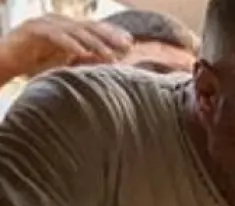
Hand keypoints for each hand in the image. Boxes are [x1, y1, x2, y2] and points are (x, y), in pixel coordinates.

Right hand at [0, 15, 131, 79]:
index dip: (112, 33)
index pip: (93, 28)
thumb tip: (109, 62)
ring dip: (93, 42)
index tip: (131, 44)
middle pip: (87, 26)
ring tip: (108, 54)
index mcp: (67, 27)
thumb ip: (84, 58)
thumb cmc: (35, 63)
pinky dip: (69, 44)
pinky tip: (81, 52)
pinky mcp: (31, 30)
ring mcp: (44, 23)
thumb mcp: (64, 61)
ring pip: (74, 30)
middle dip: (108, 36)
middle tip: (126, 46)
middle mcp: (58, 22)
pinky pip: (54, 35)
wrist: (4, 60)